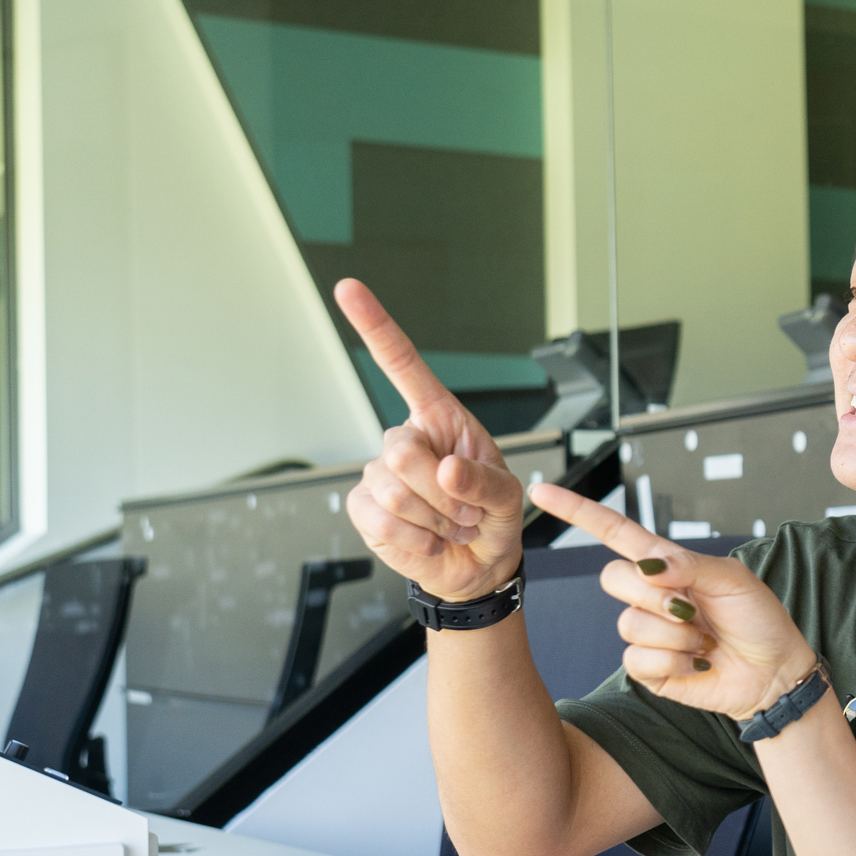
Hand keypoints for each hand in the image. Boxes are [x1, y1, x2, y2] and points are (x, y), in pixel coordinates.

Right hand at [337, 279, 527, 600]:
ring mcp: (379, 474)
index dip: (376, 327)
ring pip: (392, 489)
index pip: (404, 365)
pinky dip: (415, 539)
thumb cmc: (493, 518)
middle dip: (440, 490)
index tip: (348, 288)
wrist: (477, 567)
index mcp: (440, 419)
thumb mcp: (508, 496)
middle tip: (465, 510)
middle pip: (400, 448)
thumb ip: (484, 481)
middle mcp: (406, 440)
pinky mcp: (364, 509)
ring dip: (434, 519)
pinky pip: (380, 520)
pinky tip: (430, 540)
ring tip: (451, 525)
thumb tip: (445, 471)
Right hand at [529, 482, 820, 721]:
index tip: (542, 492)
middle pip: (613, 579)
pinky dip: (673, 661)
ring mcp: (647, 633)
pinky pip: (637, 659)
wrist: (774, 672)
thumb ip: (688, 564)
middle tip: (693, 609)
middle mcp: (650, 596)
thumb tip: (647, 564)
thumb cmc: (759, 619)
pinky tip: (697, 662)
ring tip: (703, 640)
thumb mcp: (733, 579)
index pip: (614, 533)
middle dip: (656, 595)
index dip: (578, 512)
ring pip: (628, 623)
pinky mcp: (649, 668)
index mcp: (667, 564)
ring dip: (674, 634)